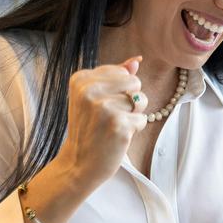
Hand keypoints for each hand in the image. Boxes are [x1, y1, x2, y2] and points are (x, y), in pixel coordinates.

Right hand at [58, 56, 148, 188]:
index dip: (120, 90)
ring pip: (141, 100)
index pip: (122, 71)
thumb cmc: (88, 129)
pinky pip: (143, 119)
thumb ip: (115, 77)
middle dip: (131, 100)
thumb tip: (137, 60)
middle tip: (111, 116)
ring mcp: (104, 107)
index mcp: (81, 79)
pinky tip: (118, 136)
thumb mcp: (93, 98)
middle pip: (135, 82)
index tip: (101, 105)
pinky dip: (135, 129)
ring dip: (133, 115)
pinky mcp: (118, 124)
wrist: (79, 163)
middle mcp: (90, 90)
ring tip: (114, 126)